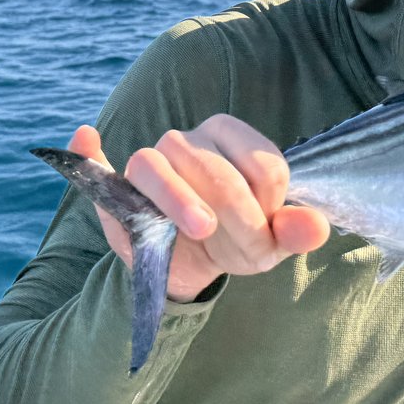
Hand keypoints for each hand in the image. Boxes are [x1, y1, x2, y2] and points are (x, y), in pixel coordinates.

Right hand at [67, 117, 330, 300]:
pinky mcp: (116, 188)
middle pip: (214, 169)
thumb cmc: (234, 240)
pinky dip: (87, 150)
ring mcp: (150, 160)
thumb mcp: (269, 243)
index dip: (269, 208)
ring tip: (200, 228)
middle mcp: (190, 139)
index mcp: (233, 137)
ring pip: (157, 165)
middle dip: (234, 215)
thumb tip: (317, 228)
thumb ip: (292, 232)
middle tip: (239, 249)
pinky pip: (94, 162)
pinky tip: (87, 137)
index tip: (267, 234)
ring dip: (181, 204)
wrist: (192, 266)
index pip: (262, 165)